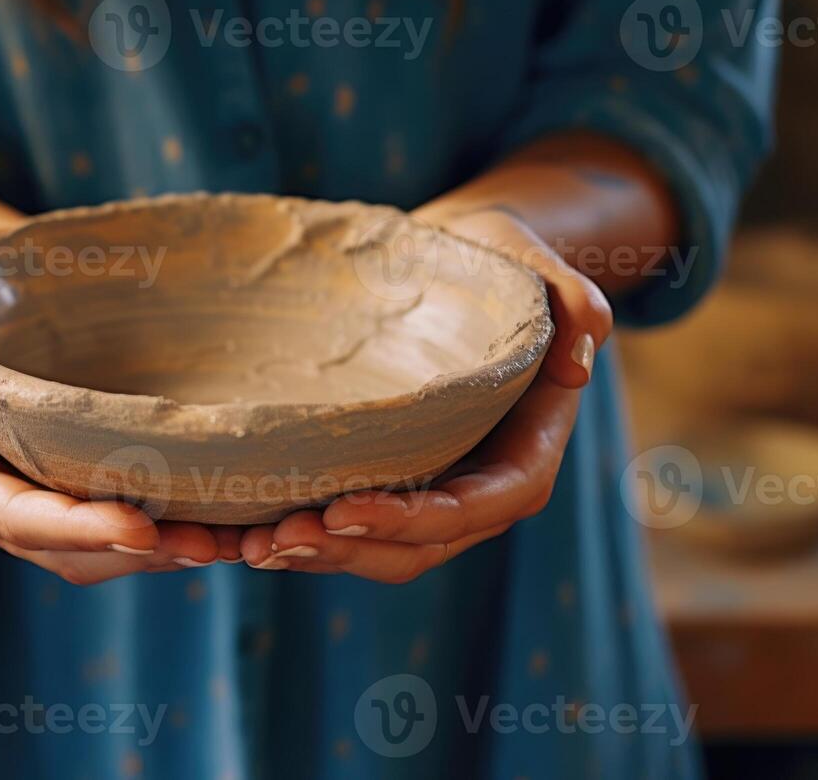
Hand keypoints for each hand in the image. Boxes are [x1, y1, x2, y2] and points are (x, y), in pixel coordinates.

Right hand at [0, 240, 242, 584]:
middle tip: (212, 542)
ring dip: (168, 554)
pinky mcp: (83, 491)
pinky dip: (177, 532)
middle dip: (137, 553)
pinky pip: (128, 530)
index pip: (7, 514)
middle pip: (65, 550)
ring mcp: (42, 504)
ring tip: (238, 540)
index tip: (138, 523)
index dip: (72, 527)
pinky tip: (236, 521)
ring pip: (103, 554)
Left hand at [237, 207, 612, 580]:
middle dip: (349, 549)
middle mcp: (477, 489)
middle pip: (419, 547)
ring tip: (248, 545)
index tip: (346, 508)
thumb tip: (580, 353)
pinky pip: (344, 526)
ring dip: (314, 555)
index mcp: (526, 454)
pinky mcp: (385, 485)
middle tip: (278, 537)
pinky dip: (296, 536)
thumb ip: (572, 300)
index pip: (478, 507)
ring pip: (376, 550)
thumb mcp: (538, 264)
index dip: (415, 519)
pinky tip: (237, 533)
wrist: (458, 265)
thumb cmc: (499, 263)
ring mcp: (428, 495)